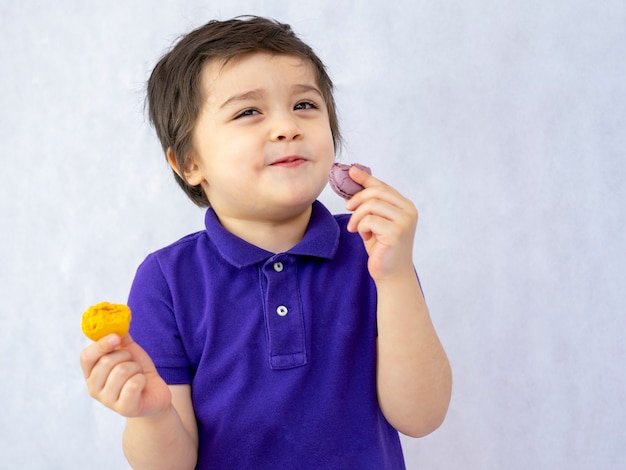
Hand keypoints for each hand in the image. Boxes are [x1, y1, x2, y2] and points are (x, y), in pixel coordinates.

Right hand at [80, 334, 171, 417]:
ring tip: (138, 375)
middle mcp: (94, 388)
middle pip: (107, 362)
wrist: (155, 394)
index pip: (86, 357)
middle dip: (127, 357)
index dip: (101, 345)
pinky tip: (142, 386)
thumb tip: (116, 321)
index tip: (116, 337)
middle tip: (133, 364)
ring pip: (122, 371)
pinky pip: (134, 384)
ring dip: (136, 369)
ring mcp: (108, 401)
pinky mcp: (124, 409)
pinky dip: (143, 379)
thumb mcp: (129, 352)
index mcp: (91, 373)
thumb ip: (120, 337)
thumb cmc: (138, 372)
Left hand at [345, 165, 417, 280]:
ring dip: (358, 217)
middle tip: (348, 209)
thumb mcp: (375, 222)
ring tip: (356, 229)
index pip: (383, 186)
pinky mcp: (396, 233)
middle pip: (376, 192)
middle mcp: (408, 211)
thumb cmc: (383, 248)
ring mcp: (404, 221)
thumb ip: (371, 204)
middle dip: (357, 199)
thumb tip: (355, 181)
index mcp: (406, 206)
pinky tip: (364, 237)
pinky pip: (369, 220)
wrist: (391, 274)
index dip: (366, 178)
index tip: (351, 172)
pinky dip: (361, 227)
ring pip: (371, 205)